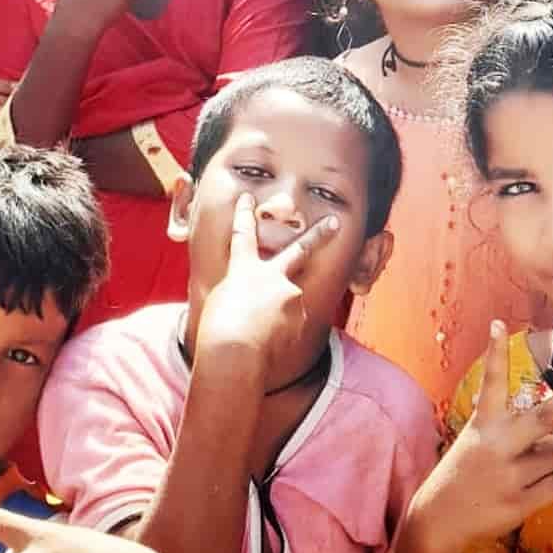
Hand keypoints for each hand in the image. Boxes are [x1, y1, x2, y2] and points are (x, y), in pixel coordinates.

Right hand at [195, 193, 336, 379]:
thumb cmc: (217, 330)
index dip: (245, 216)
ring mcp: (290, 296)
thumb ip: (241, 292)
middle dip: (319, 234)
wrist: (234, 353)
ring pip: (289, 303)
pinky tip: (264, 344)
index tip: (248, 199)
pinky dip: (279, 334)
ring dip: (277, 316)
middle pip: (299, 249)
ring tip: (256, 334)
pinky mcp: (299, 318)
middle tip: (335, 222)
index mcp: (245, 270)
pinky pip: (290, 325)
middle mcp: (272, 277)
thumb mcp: (221, 303)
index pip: (244, 236)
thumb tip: (253, 300)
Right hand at [402, 321, 552, 552]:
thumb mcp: (477, 440)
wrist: (439, 518)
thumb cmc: (466, 471)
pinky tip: (535, 488)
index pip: (491, 381)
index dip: (495, 352)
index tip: (497, 324)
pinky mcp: (519, 502)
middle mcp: (496, 444)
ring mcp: (509, 474)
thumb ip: (512, 432)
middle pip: (543, 417)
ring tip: (529, 468)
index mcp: (483, 423)